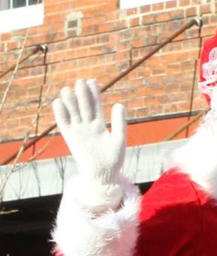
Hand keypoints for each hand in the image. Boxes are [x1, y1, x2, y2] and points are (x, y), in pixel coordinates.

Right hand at [52, 79, 127, 209]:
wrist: (103, 175)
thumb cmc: (114, 159)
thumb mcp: (119, 139)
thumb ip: (119, 122)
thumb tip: (119, 104)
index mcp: (100, 125)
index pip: (96, 106)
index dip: (94, 94)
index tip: (93, 81)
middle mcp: (88, 126)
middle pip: (84, 107)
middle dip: (82, 94)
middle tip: (80, 81)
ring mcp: (78, 131)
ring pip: (73, 113)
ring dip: (70, 102)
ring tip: (68, 89)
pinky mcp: (70, 138)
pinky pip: (64, 124)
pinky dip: (61, 114)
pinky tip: (58, 102)